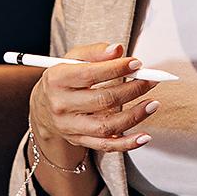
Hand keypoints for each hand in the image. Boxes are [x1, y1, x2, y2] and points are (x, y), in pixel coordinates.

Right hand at [30, 42, 159, 161]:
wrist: (44, 108)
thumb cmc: (64, 79)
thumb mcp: (72, 59)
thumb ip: (95, 52)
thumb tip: (118, 50)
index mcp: (57, 79)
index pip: (89, 74)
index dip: (116, 69)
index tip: (137, 63)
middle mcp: (61, 105)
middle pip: (102, 100)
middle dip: (131, 90)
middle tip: (151, 81)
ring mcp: (70, 126)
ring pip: (106, 126)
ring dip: (134, 116)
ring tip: (153, 104)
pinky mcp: (78, 141)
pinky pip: (106, 145)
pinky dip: (127, 143)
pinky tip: (144, 136)